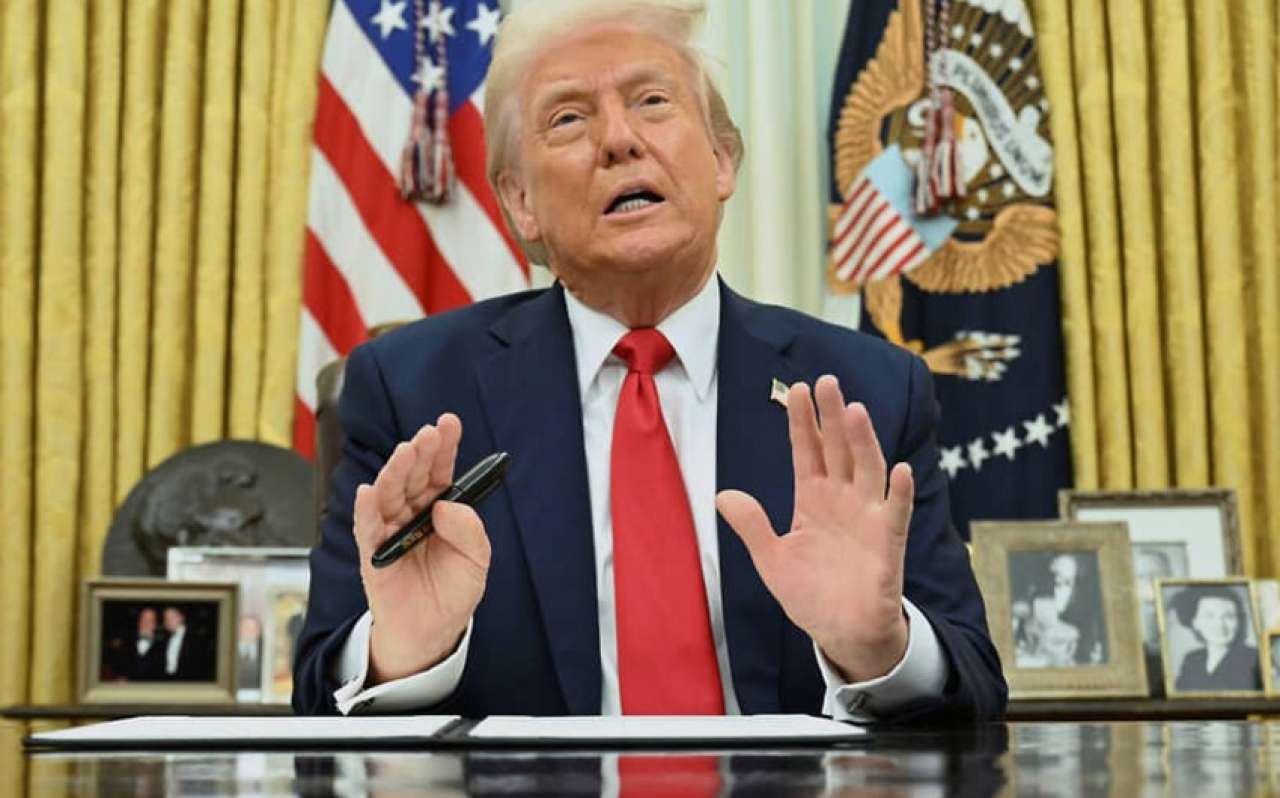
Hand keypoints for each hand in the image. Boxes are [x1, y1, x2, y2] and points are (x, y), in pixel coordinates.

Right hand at [351, 413, 491, 683]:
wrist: (432, 633)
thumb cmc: (453, 593)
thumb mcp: (476, 561)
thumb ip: (469, 531)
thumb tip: (447, 506)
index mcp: (439, 509)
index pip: (440, 471)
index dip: (444, 447)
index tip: (448, 422)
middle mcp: (413, 514)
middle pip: (413, 477)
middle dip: (420, 453)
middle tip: (427, 434)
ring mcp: (391, 531)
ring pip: (389, 495)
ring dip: (395, 472)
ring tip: (404, 452)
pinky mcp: (373, 554)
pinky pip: (367, 528)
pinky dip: (366, 510)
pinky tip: (368, 491)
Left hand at [716, 376, 913, 681]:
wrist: (843, 633)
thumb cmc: (811, 593)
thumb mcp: (773, 559)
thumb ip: (753, 526)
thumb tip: (722, 495)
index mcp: (813, 499)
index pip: (807, 452)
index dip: (803, 422)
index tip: (797, 389)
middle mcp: (842, 500)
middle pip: (838, 449)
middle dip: (832, 416)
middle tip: (827, 381)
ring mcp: (867, 517)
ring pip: (868, 470)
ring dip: (863, 442)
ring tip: (855, 411)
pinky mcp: (888, 542)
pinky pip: (896, 512)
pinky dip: (899, 492)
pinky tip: (899, 470)